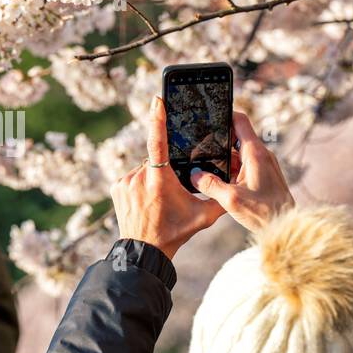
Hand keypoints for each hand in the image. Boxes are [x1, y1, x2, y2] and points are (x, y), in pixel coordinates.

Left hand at [110, 96, 226, 260]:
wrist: (145, 251)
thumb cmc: (175, 233)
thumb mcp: (203, 216)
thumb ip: (220, 198)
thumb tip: (236, 183)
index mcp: (159, 180)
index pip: (158, 142)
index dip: (158, 119)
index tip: (157, 101)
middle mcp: (139, 178)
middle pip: (156, 161)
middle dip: (165, 170)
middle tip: (169, 193)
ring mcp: (125, 182)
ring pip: (143, 169)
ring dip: (152, 178)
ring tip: (156, 201)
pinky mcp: (116, 187)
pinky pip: (131, 178)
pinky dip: (140, 185)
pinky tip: (145, 201)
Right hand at [189, 110, 293, 231]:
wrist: (285, 226)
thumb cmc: (264, 212)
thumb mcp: (231, 199)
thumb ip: (210, 185)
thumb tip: (194, 175)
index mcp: (255, 153)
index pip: (240, 121)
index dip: (225, 114)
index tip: (210, 115)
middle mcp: (261, 155)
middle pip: (237, 136)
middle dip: (219, 140)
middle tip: (200, 145)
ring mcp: (264, 164)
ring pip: (240, 152)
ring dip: (225, 157)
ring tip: (206, 164)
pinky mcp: (264, 175)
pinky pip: (245, 164)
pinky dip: (232, 167)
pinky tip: (220, 178)